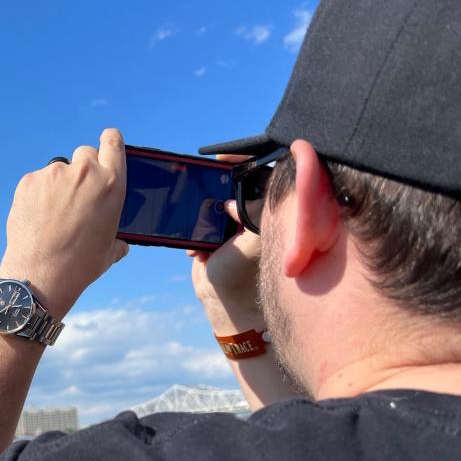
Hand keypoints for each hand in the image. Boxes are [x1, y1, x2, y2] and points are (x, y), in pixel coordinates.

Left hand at [0, 129, 129, 319]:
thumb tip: (121, 243)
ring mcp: (54, 175)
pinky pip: (37, 181)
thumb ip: (117, 237)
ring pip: (58, 170)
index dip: (109, 142)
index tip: (105, 145)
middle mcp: (84, 173)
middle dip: (83, 170)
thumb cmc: (80, 265)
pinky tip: (38, 217)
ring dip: (58, 185)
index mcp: (111, 184)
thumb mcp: (109, 250)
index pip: (113, 142)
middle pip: (84, 154)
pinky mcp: (29, 181)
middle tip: (76, 197)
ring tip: (54, 215)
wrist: (40, 274)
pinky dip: (38, 194)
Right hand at [188, 155, 263, 332]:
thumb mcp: (251, 243)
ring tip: (198, 224)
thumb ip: (252, 217)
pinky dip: (194, 231)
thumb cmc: (242, 274)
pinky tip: (195, 249)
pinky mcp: (213, 238)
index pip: (260, 179)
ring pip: (214, 203)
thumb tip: (231, 203)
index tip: (224, 158)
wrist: (222, 302)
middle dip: (217, 185)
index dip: (244, 164)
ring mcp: (232, 228)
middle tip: (203, 178)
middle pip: (233, 187)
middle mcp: (251, 218)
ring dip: (201, 210)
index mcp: (267, 215)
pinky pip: (200, 222)